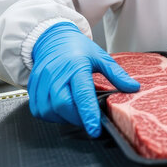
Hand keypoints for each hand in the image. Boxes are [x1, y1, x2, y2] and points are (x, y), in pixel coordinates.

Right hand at [28, 22, 139, 136]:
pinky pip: (38, 110)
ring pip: (49, 110)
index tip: (94, 128)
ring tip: (74, 111)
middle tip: (87, 117)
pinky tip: (60, 109)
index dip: (88, 114)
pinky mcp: (33, 86)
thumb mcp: (100, 57)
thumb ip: (116, 74)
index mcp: (76, 67)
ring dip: (63, 117)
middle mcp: (57, 74)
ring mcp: (42, 80)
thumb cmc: (76, 47)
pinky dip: (50, 115)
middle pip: (63, 105)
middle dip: (76, 117)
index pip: (82, 94)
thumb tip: (133, 88)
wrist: (52, 37)